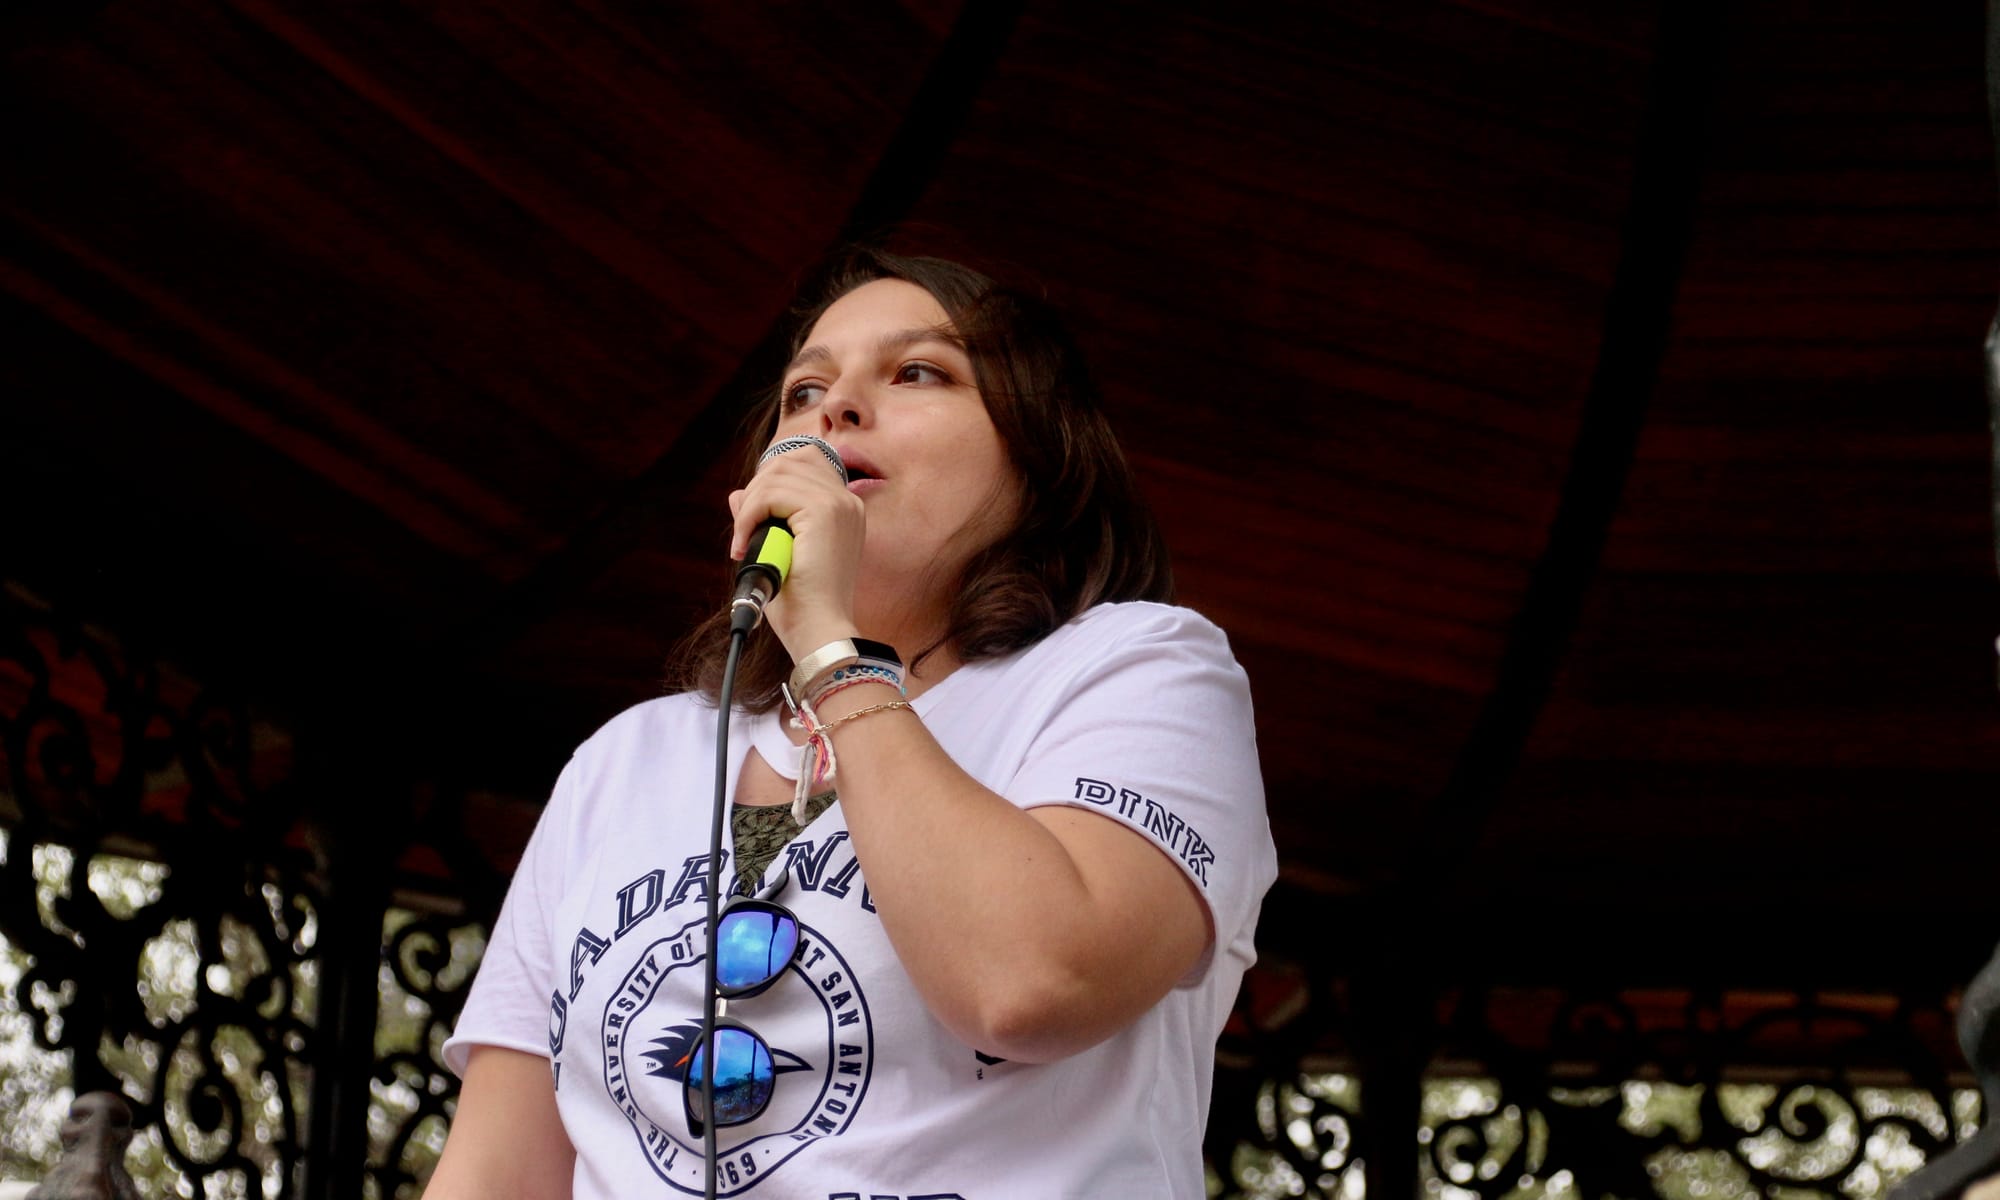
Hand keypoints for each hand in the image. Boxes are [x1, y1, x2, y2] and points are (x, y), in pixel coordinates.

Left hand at [728, 441, 867, 657]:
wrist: (818, 629)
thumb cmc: (801, 601)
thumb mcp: (779, 551)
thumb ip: (763, 518)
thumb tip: (737, 495)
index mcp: (844, 510)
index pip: (805, 462)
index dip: (772, 480)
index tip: (756, 515)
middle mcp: (847, 501)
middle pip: (787, 462)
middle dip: (756, 491)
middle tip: (745, 532)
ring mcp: (838, 503)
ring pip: (775, 476)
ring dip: (750, 507)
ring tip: (744, 542)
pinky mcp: (823, 511)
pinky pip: (770, 494)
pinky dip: (748, 517)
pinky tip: (745, 546)